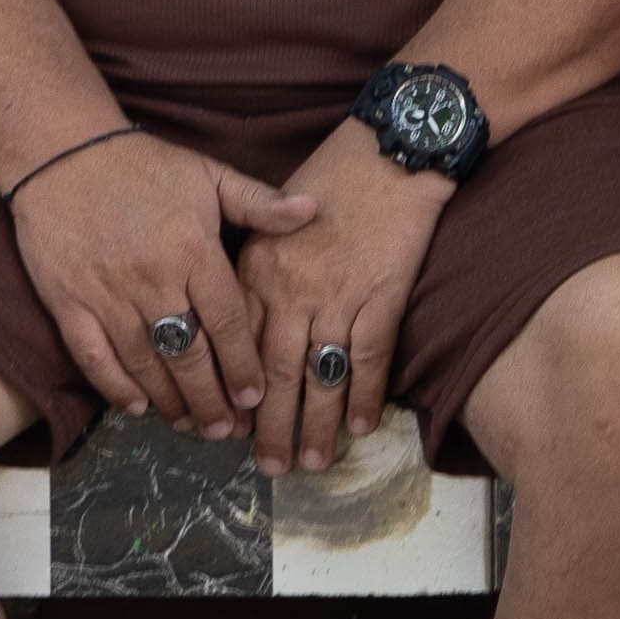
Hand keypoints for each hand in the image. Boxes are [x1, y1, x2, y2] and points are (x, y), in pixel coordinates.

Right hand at [9, 129, 307, 433]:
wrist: (60, 152)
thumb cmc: (142, 164)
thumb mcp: (208, 174)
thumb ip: (260, 202)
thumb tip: (315, 209)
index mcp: (193, 250)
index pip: (227, 320)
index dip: (243, 364)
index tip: (258, 397)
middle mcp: (152, 279)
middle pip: (188, 353)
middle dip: (211, 397)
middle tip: (229, 431)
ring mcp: (106, 294)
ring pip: (144, 362)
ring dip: (170, 401)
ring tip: (192, 426)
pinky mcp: (67, 303)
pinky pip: (92, 356)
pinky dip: (114, 386)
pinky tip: (137, 407)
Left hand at [241, 119, 450, 472]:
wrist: (389, 150)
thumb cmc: (333, 178)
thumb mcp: (273, 217)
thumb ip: (258, 269)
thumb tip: (249, 324)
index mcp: (254, 270)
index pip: (235, 348)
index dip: (233, 396)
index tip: (230, 432)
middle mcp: (288, 290)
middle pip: (271, 374)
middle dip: (270, 428)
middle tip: (269, 468)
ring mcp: (335, 294)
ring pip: (317, 375)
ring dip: (316, 424)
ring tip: (313, 462)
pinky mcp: (381, 293)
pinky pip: (368, 357)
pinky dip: (365, 395)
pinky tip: (363, 424)